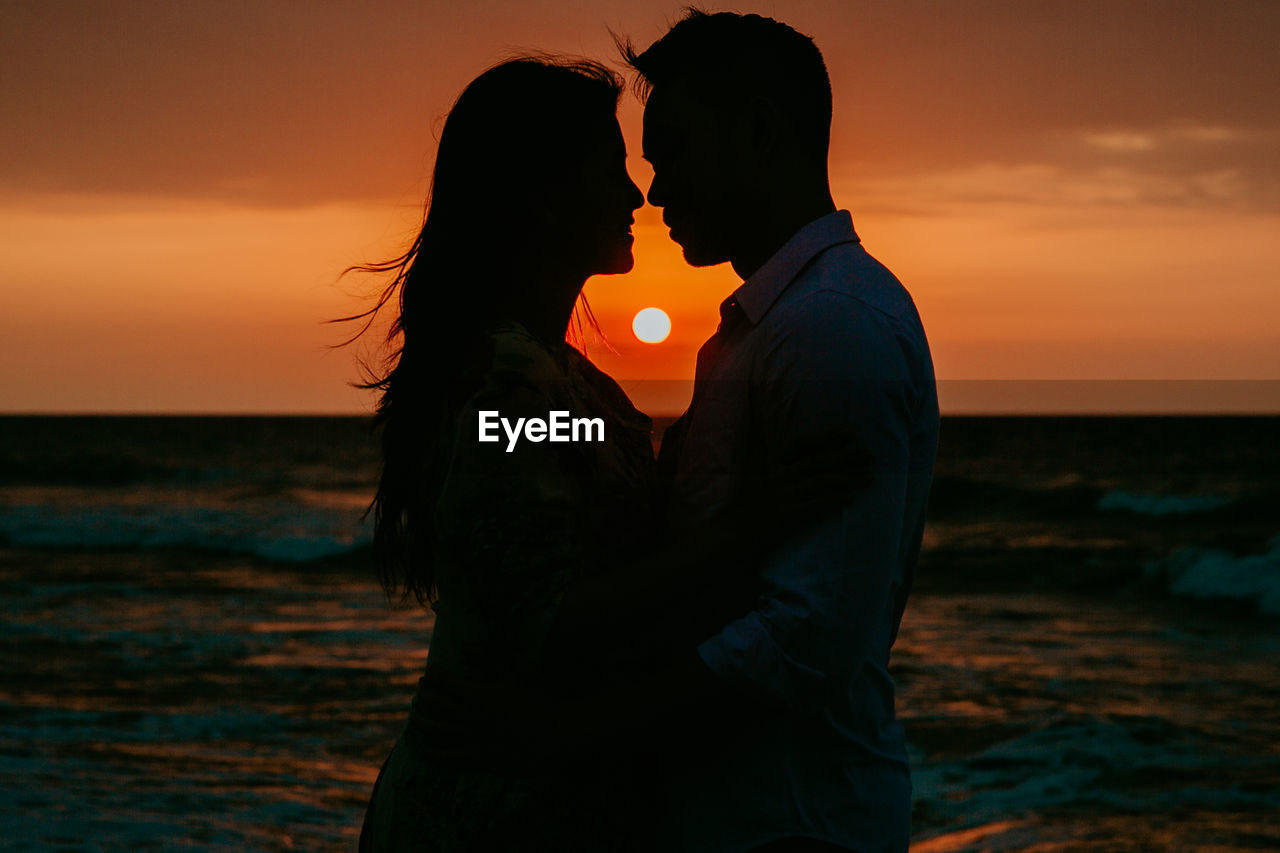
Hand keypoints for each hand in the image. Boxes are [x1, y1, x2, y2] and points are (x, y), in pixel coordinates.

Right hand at [739, 429, 872, 534]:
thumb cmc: (739, 508)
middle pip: (819, 462)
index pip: (803, 445)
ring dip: (849, 478)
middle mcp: (779, 477)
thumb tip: (754, 433)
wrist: (729, 536)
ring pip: (822, 482)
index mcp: (770, 465)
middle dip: (846, 456)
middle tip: (869, 453)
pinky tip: (851, 499)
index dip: (827, 437)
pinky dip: (834, 501)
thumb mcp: (746, 475)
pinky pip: (817, 506)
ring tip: (869, 477)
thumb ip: (753, 453)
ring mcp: (784, 496)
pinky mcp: (788, 516)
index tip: (849, 432)